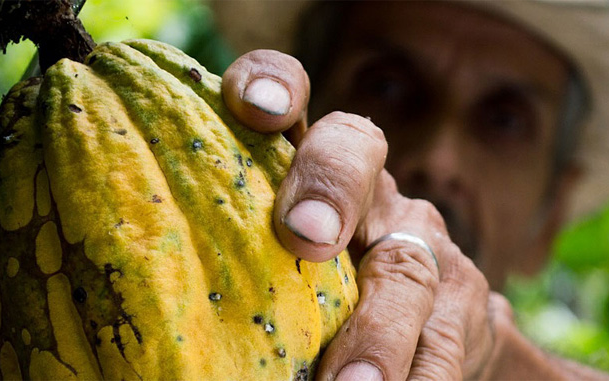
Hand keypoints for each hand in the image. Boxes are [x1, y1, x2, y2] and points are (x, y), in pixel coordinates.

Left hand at [222, 50, 514, 379]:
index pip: (293, 96)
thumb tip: (147, 299)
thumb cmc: (313, 283)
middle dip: (332, 186)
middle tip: (306, 236)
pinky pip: (445, 339)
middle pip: (357, 153)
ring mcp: (419, 239)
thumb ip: (234, 248)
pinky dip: (419, 372)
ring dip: (381, 325)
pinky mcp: (461, 299)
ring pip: (406, 265)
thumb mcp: (270, 252)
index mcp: (309, 163)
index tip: (254, 108)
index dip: (276, 85)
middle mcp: (368, 187)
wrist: (424, 316)